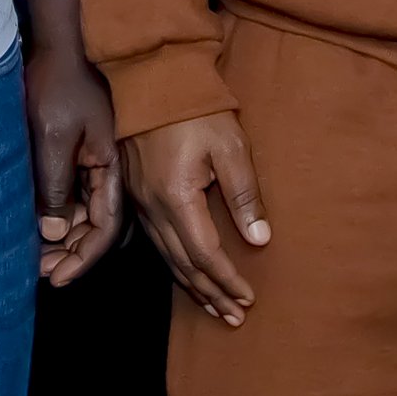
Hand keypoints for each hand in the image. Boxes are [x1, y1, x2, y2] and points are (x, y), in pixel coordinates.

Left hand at [23, 43, 123, 287]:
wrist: (58, 45)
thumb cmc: (58, 85)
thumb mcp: (55, 138)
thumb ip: (57, 187)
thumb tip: (56, 236)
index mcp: (111, 168)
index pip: (106, 228)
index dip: (84, 258)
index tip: (56, 279)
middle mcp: (106, 172)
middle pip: (97, 228)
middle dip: (72, 256)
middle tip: (39, 274)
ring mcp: (92, 164)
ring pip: (83, 217)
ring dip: (62, 242)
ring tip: (33, 261)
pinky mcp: (76, 157)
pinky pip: (71, 199)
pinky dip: (56, 220)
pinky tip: (35, 232)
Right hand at [122, 112, 269, 325]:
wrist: (154, 78)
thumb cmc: (197, 109)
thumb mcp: (231, 147)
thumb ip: (245, 196)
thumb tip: (259, 240)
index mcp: (177, 198)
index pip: (205, 254)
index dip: (227, 280)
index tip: (248, 298)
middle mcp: (154, 207)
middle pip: (183, 265)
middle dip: (210, 293)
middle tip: (233, 317)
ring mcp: (141, 202)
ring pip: (167, 258)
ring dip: (192, 285)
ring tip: (214, 306)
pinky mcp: (137, 194)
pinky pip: (157, 242)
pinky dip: (175, 265)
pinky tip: (187, 273)